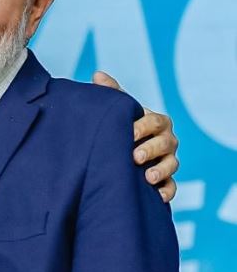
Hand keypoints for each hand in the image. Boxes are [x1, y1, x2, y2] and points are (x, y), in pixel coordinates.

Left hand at [93, 71, 178, 202]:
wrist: (118, 153)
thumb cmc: (119, 127)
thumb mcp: (116, 111)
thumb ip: (111, 93)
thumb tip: (98, 75)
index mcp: (154, 122)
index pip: (155, 121)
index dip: (143, 127)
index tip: (129, 132)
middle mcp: (166, 140)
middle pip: (166, 143)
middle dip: (151, 149)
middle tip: (135, 156)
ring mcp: (167, 161)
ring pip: (171, 165)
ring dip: (161, 171)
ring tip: (147, 177)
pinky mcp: (165, 181)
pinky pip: (171, 187)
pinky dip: (166, 191)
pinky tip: (157, 196)